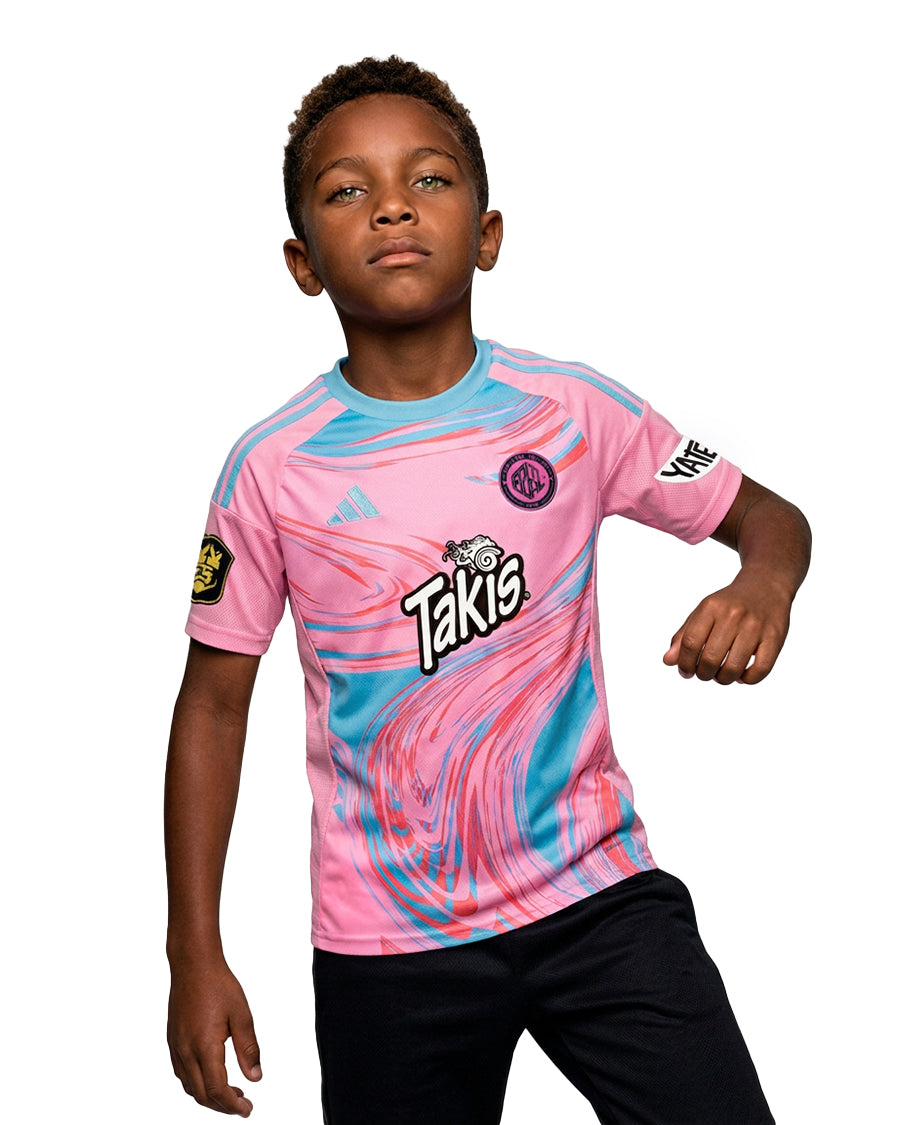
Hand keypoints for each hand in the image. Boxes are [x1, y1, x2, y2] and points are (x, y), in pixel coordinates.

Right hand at [168, 958, 261, 1115]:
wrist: (193, 963)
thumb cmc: (218, 984)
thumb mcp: (242, 1015)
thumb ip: (248, 1048)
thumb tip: (255, 1077)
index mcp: (204, 1046)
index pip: (217, 1089)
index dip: (233, 1105)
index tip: (248, 1110)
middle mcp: (185, 1051)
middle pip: (201, 1094)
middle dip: (222, 1106)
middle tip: (243, 1105)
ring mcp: (176, 1047)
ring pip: (189, 1086)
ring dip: (209, 1096)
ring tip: (231, 1093)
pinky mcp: (173, 1040)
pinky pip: (182, 1073)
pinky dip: (196, 1083)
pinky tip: (211, 1075)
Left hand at [663, 568, 791, 684]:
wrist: (766, 585)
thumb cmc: (729, 605)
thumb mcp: (703, 612)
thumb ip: (683, 636)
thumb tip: (668, 661)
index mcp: (711, 606)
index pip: (690, 642)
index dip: (684, 663)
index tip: (685, 672)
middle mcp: (733, 615)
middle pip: (710, 659)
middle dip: (703, 674)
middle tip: (705, 674)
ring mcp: (756, 627)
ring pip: (734, 669)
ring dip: (723, 680)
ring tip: (721, 675)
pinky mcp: (775, 637)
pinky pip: (760, 670)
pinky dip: (747, 680)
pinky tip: (742, 676)